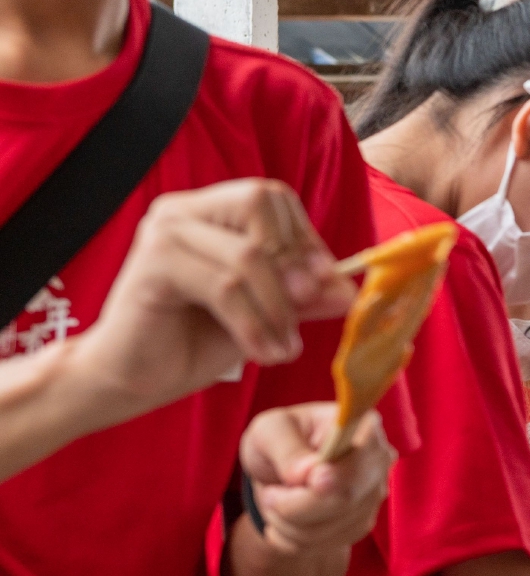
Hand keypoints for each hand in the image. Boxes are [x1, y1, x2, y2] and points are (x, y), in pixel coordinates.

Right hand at [66, 179, 355, 416]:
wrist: (134, 378)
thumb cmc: (196, 341)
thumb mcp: (266, 313)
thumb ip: (304, 296)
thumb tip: (349, 288)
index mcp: (209, 211)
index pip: (273, 197)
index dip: (306, 240)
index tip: (323, 288)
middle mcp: (182, 210)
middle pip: (261, 204)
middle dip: (292, 264)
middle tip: (303, 313)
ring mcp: (164, 232)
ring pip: (248, 254)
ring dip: (277, 309)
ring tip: (283, 348)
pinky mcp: (153, 265)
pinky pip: (224, 286)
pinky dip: (253, 324)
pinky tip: (263, 353)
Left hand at [240, 403, 394, 555]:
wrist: (280, 470)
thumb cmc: (278, 440)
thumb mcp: (270, 430)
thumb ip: (286, 447)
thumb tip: (305, 473)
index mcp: (363, 428)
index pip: (365, 456)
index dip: (339, 475)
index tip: (312, 480)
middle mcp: (378, 462)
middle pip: (346, 499)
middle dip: (296, 505)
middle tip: (269, 494)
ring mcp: (373, 496)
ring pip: (332, 528)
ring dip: (288, 522)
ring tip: (274, 502)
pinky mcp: (361, 524)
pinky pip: (325, 544)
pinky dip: (293, 538)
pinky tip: (284, 519)